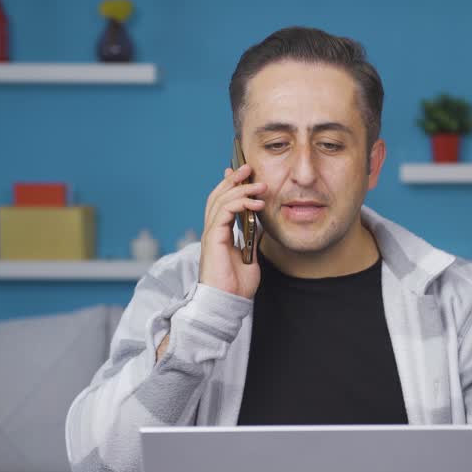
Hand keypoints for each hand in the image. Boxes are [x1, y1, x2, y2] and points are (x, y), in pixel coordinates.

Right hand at [199, 164, 266, 298]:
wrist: (228, 303)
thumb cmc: (237, 287)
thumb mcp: (250, 258)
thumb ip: (251, 240)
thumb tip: (260, 226)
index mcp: (219, 235)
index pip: (221, 202)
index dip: (229, 185)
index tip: (243, 174)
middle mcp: (212, 231)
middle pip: (217, 196)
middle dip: (232, 179)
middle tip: (249, 168)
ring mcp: (211, 234)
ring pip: (220, 200)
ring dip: (240, 189)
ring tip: (259, 185)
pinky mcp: (213, 239)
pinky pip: (224, 212)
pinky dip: (239, 203)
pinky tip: (255, 203)